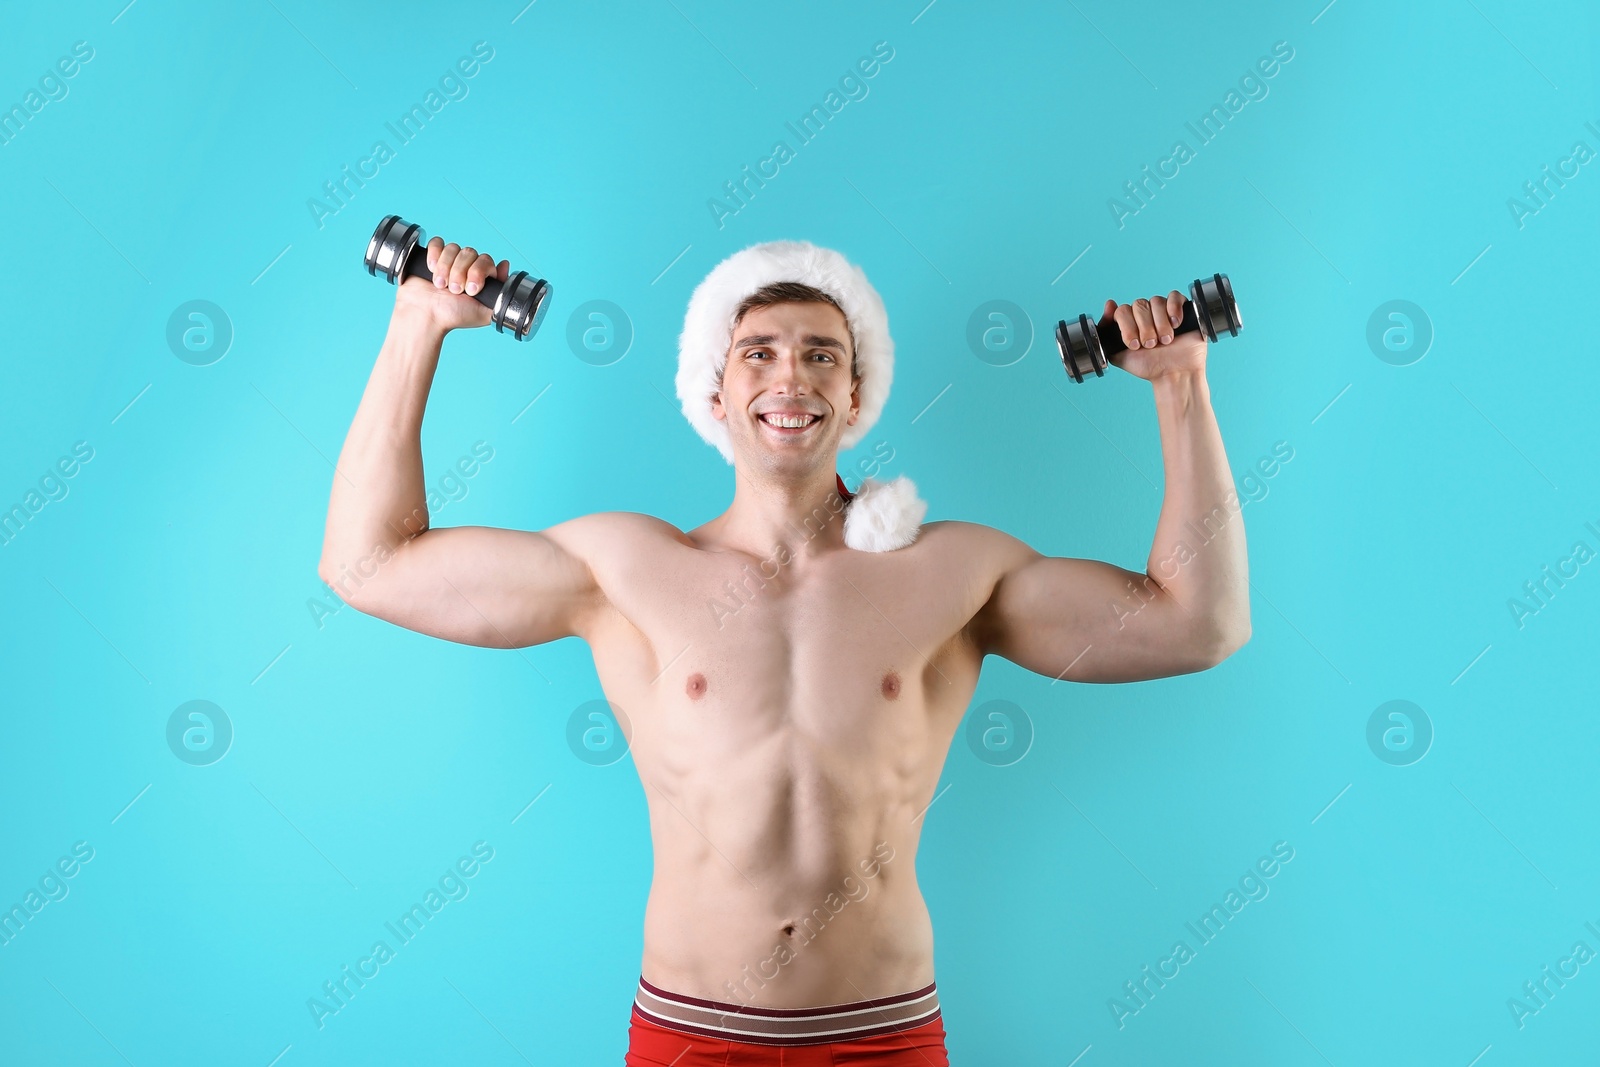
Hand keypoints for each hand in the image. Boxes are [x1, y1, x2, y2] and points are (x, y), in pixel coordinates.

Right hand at [393, 236, 511, 332]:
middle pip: (469, 252)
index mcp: (480, 277)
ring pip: (453, 248)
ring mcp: (449, 261)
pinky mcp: (432, 256)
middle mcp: (466, 267)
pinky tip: (431, 269)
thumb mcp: (484, 312)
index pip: (486, 260)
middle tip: (454, 290)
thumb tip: (505, 265)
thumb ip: (500, 294)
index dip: (478, 272)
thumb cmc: (454, 316)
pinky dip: (434, 254)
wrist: (426, 316)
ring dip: (445, 268)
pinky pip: (437, 242)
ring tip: (440, 285)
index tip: (471, 290)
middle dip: (460, 272)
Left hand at [1099, 292, 1205, 380]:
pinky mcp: (1181, 309)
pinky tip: (1175, 323)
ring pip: (1156, 302)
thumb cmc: (1150, 366)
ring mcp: (1163, 311)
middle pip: (1139, 305)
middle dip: (1145, 328)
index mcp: (1130, 322)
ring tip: (1165, 341)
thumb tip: (1109, 306)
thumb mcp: (1120, 355)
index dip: (1127, 327)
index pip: (1122, 311)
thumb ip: (1108, 335)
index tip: (1133, 344)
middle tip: (1151, 345)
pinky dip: (1174, 308)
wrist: (1175, 374)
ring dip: (1160, 324)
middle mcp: (1145, 314)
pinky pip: (1174, 297)